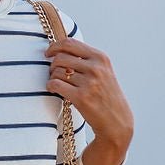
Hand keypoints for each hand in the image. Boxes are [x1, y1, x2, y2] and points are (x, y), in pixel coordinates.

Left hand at [43, 36, 133, 158]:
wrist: (116, 121)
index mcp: (100, 58)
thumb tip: (61, 49)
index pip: (70, 43)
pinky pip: (55, 84)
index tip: (48, 53)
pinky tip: (53, 90)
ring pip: (57, 72)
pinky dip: (50, 86)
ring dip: (52, 77)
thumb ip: (86, 59)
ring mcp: (89, 82)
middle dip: (52, 65)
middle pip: (61, 57)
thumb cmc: (106, 96)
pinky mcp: (81, 97)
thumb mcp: (103, 72)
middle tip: (53, 74)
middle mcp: (96, 68)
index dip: (55, 46)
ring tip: (56, 84)